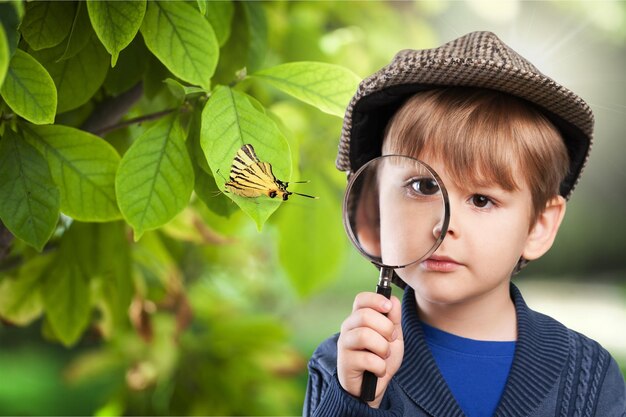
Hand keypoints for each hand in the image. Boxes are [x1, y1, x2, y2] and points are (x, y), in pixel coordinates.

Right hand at [337, 292, 403, 407]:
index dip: (376, 299)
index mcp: (359, 318)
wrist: (373, 388)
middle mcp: (348, 328)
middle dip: (386, 328)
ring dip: (383, 348)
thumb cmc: (380, 358)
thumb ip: (393, 319)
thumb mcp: (393, 337)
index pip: (361, 299)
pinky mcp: (345, 363)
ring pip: (365, 335)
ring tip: (384, 356)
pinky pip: (367, 359)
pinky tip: (379, 370)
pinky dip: (380, 366)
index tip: (388, 307)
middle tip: (391, 340)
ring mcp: (344, 344)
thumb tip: (393, 300)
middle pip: (365, 315)